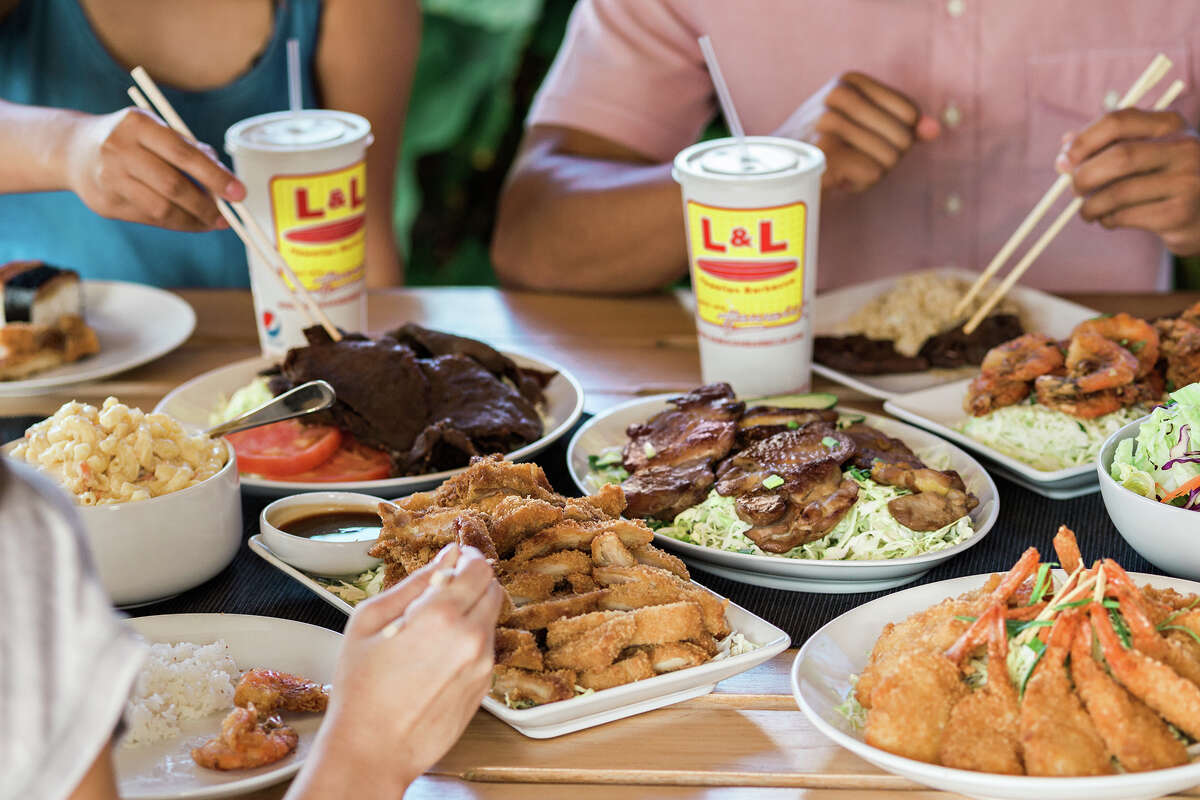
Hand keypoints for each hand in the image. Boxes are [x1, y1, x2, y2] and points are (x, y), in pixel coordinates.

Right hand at [63, 107, 245, 231]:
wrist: (74, 150)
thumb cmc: (132, 139)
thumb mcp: (158, 130)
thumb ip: (192, 150)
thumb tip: (226, 181)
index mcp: (137, 123)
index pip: (183, 153)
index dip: (215, 176)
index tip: (239, 193)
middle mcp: (118, 148)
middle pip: (173, 185)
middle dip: (207, 205)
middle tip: (227, 216)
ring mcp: (108, 177)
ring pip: (162, 208)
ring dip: (194, 220)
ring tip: (212, 222)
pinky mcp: (105, 203)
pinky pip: (150, 219)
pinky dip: (176, 223)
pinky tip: (190, 222)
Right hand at [288, 543, 503, 799]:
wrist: (372, 749)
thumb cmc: (361, 687)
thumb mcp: (370, 620)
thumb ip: (415, 582)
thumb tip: (446, 555)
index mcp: (441, 615)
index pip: (478, 567)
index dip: (467, 557)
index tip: (455, 559)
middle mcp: (471, 637)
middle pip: (493, 588)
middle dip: (472, 582)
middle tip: (443, 591)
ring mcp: (482, 664)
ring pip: (491, 618)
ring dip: (472, 613)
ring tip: (433, 632)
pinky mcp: (485, 687)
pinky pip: (486, 649)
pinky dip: (470, 642)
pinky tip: (438, 658)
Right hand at [776, 72, 939, 192]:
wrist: (772, 172)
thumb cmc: (824, 149)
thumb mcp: (864, 127)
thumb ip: (903, 125)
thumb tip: (934, 129)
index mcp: (850, 80)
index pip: (910, 114)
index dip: (897, 137)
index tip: (865, 140)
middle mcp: (838, 94)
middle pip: (903, 139)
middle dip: (885, 158)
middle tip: (854, 159)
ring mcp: (828, 122)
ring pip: (890, 159)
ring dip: (870, 173)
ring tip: (842, 168)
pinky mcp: (824, 152)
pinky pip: (872, 174)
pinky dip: (858, 184)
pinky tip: (836, 179)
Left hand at [1059, 108, 1199, 255]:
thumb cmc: (1165, 178)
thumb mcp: (1144, 152)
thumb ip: (1107, 146)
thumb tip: (1065, 149)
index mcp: (1171, 125)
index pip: (1119, 121)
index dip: (1084, 140)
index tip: (1064, 159)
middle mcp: (1184, 148)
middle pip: (1119, 157)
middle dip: (1084, 176)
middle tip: (1074, 189)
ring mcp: (1187, 181)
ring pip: (1119, 192)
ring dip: (1091, 205)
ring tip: (1088, 210)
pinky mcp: (1180, 214)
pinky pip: (1126, 216)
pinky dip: (1107, 219)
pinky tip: (1109, 219)